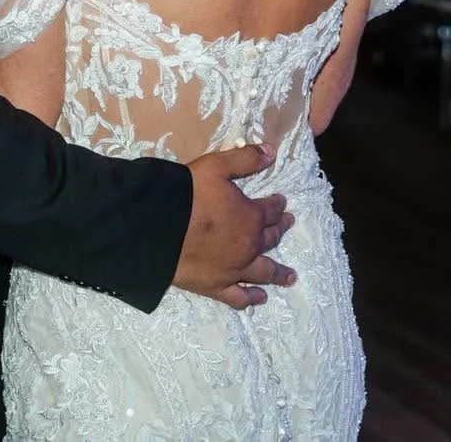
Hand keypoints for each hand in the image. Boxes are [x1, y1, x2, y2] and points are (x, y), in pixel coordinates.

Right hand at [173, 145, 295, 309]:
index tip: (283, 203)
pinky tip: (259, 299)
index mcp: (252, 216)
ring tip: (291, 276)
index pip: (271, 209)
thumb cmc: (188, 193)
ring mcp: (235, 269)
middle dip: (279, 230)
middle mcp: (250, 246)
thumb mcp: (217, 166)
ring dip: (278, 273)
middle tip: (287, 226)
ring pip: (263, 272)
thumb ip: (245, 159)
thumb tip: (272, 152)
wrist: (159, 227)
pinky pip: (239, 297)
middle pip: (270, 239)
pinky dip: (251, 298)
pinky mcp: (217, 286)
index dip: (278, 205)